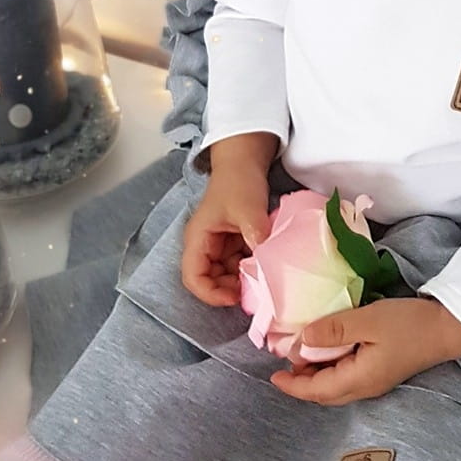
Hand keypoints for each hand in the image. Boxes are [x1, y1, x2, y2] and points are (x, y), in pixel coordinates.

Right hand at [181, 164, 272, 306]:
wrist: (245, 162)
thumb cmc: (238, 181)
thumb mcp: (248, 209)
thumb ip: (255, 234)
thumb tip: (267, 263)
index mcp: (198, 238)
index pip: (193, 277)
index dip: (211, 293)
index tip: (234, 297)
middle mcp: (205, 245)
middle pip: (210, 280)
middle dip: (230, 288)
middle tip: (254, 289)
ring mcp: (220, 245)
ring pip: (227, 274)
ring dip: (243, 278)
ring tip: (263, 276)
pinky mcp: (233, 243)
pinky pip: (240, 263)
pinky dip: (251, 267)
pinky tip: (267, 263)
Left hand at [270, 296, 460, 405]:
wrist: (448, 328)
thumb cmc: (409, 324)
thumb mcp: (367, 321)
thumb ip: (333, 331)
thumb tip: (301, 341)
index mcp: (359, 379)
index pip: (316, 391)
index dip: (293, 385)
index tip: (273, 375)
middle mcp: (365, 387)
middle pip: (325, 394)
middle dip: (301, 383)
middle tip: (284, 362)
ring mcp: (375, 381)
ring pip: (336, 386)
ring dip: (316, 375)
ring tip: (302, 354)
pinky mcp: (382, 372)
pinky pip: (347, 377)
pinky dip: (331, 368)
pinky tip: (329, 350)